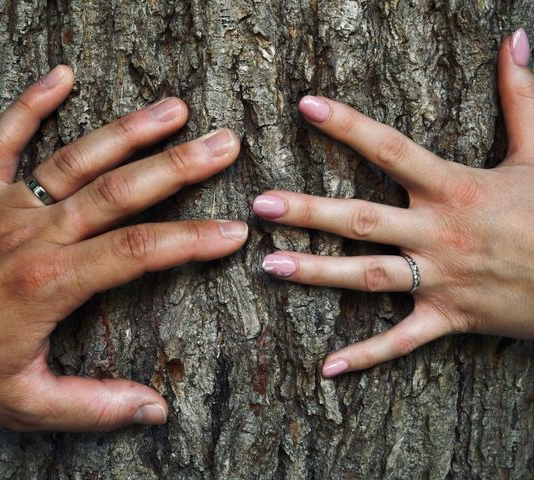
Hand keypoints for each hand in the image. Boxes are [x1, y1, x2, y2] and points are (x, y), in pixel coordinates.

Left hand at [0, 66, 246, 430]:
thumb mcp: (24, 404)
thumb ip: (94, 406)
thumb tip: (155, 411)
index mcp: (50, 283)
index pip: (139, 251)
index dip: (191, 240)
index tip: (232, 231)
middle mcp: (33, 235)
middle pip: (120, 191)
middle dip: (179, 166)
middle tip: (223, 145)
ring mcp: (4, 206)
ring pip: (77, 158)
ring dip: (129, 130)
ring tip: (174, 110)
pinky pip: (4, 138)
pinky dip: (31, 103)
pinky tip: (63, 76)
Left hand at [253, 29, 533, 376]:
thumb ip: (522, 98)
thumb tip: (517, 40)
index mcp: (453, 189)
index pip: (390, 149)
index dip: (348, 125)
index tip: (306, 106)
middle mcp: (436, 233)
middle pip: (362, 219)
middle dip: (309, 210)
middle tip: (261, 204)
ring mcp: (439, 279)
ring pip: (367, 276)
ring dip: (317, 273)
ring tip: (270, 266)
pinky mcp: (447, 318)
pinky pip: (401, 341)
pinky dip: (366, 356)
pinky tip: (326, 368)